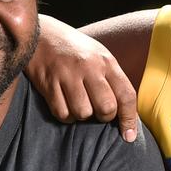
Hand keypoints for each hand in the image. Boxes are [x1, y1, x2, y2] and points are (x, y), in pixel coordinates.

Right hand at [27, 16, 138, 141]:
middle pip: (106, 108)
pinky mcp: (48, 83)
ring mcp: (67, 75)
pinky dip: (65, 115)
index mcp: (106, 61)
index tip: (128, 136)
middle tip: (97, 111)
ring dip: (82, 115)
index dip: (129, 119)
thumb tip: (127, 113)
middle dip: (103, 117)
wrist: (40, 34)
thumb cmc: (74, 50)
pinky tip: (64, 104)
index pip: (126, 95)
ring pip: (83, 113)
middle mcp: (89, 67)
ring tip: (78, 104)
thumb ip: (112, 80)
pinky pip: (62, 113)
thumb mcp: (99, 56)